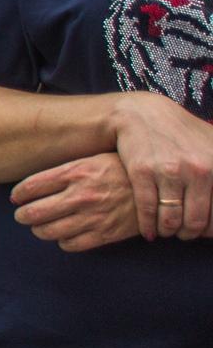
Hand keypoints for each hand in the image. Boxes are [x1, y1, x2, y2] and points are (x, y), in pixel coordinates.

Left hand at [11, 155, 143, 250]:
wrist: (159, 187)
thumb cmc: (122, 169)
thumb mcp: (92, 159)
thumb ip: (66, 171)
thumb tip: (34, 183)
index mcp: (75, 172)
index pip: (31, 186)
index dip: (19, 194)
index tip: (17, 197)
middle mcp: (81, 195)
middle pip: (34, 212)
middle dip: (23, 216)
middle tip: (23, 215)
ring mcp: (93, 216)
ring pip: (49, 232)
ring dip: (39, 230)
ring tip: (40, 226)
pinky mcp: (106, 234)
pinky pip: (71, 244)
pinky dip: (62, 242)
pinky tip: (64, 235)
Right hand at [109, 91, 212, 240]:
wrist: (142, 114)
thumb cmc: (183, 135)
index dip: (211, 230)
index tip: (204, 231)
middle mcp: (200, 169)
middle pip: (196, 222)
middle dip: (189, 233)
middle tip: (184, 232)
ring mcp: (170, 171)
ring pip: (171, 220)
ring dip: (168, 231)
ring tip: (166, 230)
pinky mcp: (143, 172)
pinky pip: (147, 210)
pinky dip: (149, 226)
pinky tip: (149, 231)